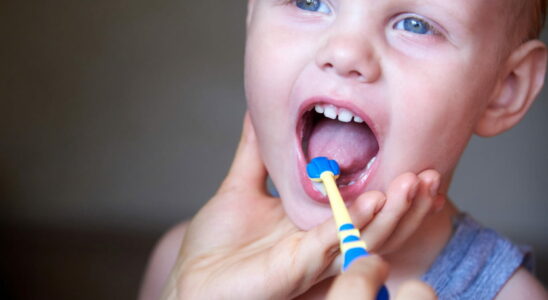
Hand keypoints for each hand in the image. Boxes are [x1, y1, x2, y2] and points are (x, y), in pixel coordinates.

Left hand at [162, 113, 443, 298]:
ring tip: (419, 181)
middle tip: (434, 172)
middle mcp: (321, 244)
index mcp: (313, 225)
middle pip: (378, 225)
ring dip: (397, 210)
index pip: (364, 208)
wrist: (191, 282)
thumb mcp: (240, 188)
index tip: (417, 162)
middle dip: (409, 201)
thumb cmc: (215, 247)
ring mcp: (314, 258)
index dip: (392, 190)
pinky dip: (358, 221)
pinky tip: (376, 199)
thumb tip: (256, 112)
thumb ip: (254, 153)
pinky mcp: (299, 268)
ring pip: (369, 236)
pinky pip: (335, 243)